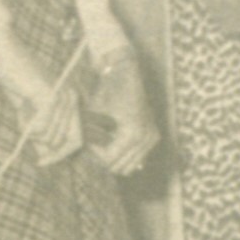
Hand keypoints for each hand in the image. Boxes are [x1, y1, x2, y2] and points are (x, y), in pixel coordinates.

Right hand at [0, 35, 85, 165]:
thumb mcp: (28, 112)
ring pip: (50, 137)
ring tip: (22, 109)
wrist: (4, 54)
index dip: (60, 155)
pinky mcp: (50, 96)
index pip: (76, 139)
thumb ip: (39, 132)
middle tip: (34, 151)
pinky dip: (27, 124)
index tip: (42, 163)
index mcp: (71, 101)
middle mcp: (72, 99)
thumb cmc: (15, 80)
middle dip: (50, 152)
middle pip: (70, 142)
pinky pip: (41, 128)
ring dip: (30, 130)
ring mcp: (63, 97)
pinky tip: (22, 105)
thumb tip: (45, 157)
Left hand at [86, 51, 158, 175]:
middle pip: (121, 166)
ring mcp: (152, 138)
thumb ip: (90, 138)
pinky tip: (116, 140)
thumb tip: (85, 156)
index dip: (95, 154)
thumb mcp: (93, 115)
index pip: (110, 160)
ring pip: (130, 165)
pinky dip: (125, 154)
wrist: (126, 74)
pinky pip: (138, 157)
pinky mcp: (153, 136)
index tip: (89, 140)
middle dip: (105, 158)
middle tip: (95, 142)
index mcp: (132, 134)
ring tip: (105, 140)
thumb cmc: (107, 92)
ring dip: (115, 156)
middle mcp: (146, 138)